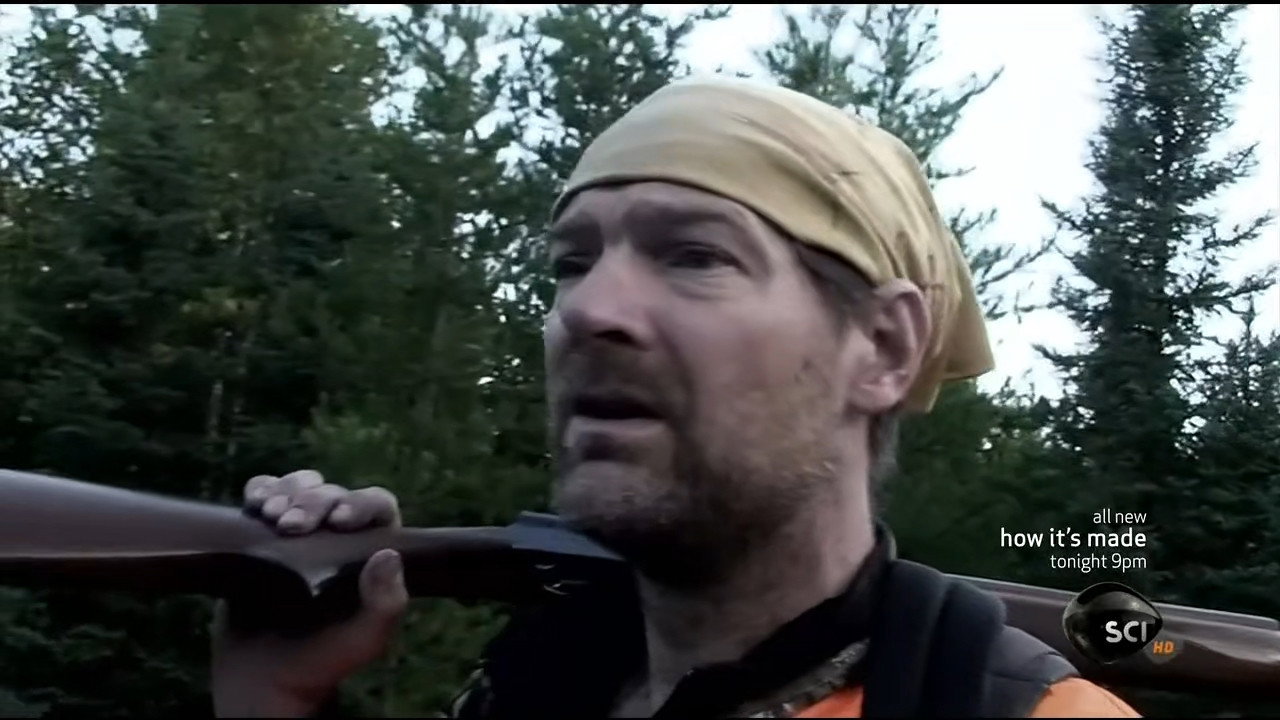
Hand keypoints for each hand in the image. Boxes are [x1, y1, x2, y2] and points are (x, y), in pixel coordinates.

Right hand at [210, 470, 408, 716]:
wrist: (263, 680)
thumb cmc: (323, 662)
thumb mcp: (365, 640)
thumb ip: (386, 604)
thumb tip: (389, 555)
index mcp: (371, 551)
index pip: (376, 506)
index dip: (360, 503)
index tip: (339, 520)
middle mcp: (338, 536)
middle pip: (333, 493)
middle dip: (313, 502)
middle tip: (291, 527)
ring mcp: (298, 533)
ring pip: (300, 486)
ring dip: (286, 491)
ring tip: (272, 516)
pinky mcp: (261, 535)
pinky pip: (263, 495)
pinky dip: (260, 490)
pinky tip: (255, 504)